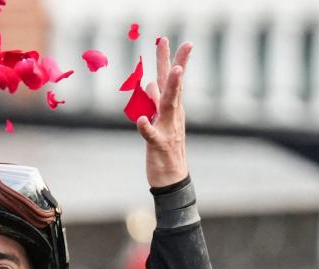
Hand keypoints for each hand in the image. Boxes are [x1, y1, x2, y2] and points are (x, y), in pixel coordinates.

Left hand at [137, 38, 192, 187]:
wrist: (172, 179)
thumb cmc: (165, 149)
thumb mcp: (160, 122)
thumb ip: (155, 103)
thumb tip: (150, 84)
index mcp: (172, 109)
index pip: (172, 80)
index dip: (171, 59)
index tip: (168, 39)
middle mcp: (173, 116)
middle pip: (173, 85)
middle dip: (174, 63)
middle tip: (176, 42)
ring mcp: (167, 130)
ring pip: (168, 106)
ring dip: (170, 89)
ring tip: (172, 72)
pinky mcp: (158, 146)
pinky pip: (152, 135)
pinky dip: (147, 127)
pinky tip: (142, 119)